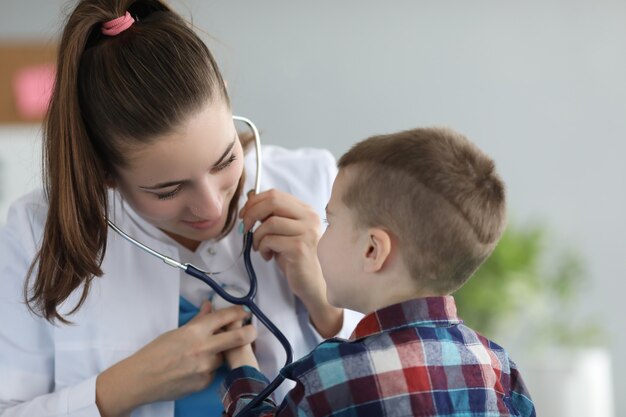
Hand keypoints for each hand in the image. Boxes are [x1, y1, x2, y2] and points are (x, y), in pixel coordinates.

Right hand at [95, 302, 255, 416]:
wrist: (140, 380)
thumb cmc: (154, 353)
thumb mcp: (176, 332)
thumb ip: (197, 321)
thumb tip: (210, 307)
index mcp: (194, 331)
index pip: (224, 317)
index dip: (238, 312)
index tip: (244, 311)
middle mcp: (203, 348)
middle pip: (238, 337)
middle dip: (250, 331)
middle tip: (253, 329)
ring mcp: (205, 367)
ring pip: (224, 356)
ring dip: (221, 353)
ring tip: (204, 354)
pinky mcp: (204, 382)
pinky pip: (214, 371)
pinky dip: (209, 368)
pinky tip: (194, 368)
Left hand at [239, 189, 342, 337]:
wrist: (313, 284)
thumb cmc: (296, 258)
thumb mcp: (283, 232)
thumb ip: (271, 215)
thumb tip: (250, 198)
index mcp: (305, 210)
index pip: (275, 194)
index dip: (254, 202)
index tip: (244, 215)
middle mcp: (309, 217)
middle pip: (272, 202)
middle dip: (252, 213)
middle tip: (245, 228)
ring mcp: (306, 232)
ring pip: (269, 223)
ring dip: (257, 237)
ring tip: (260, 248)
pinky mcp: (299, 247)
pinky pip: (269, 240)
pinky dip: (262, 248)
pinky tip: (268, 257)